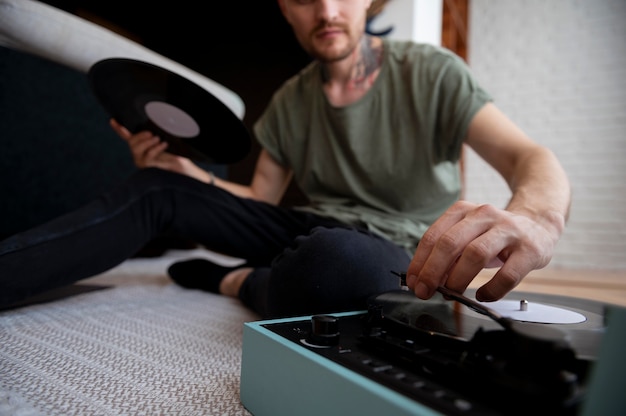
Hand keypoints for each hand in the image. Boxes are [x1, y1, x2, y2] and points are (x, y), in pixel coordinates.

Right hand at [110, 119, 210, 181]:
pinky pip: (147, 157)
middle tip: (151, 133)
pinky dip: (155, 149)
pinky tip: (163, 144)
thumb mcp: (169, 140)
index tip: (113, 120)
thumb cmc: (178, 155)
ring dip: (146, 142)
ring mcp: (143, 163)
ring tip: (158, 138)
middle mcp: (140, 155)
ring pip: (136, 149)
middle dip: (140, 136)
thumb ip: (161, 132)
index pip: (127, 137)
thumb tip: (160, 117)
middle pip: (131, 142)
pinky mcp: (149, 169)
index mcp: (143, 147)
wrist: (186, 170)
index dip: (119, 129)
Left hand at [405, 200, 560, 301]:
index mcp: (463, 211)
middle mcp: (484, 215)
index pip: (433, 236)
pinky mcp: (530, 249)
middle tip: (425, 291)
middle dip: (433, 271)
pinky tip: (483, 296)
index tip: (414, 282)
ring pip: (476, 254)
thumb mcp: (468, 236)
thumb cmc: (495, 235)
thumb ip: (448, 254)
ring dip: (458, 278)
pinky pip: (508, 274)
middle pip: (451, 243)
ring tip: (451, 293)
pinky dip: (492, 289)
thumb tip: (427, 279)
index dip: (420, 262)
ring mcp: (508, 230)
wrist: (538, 224)